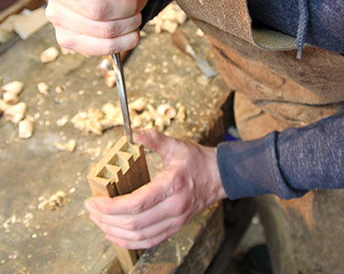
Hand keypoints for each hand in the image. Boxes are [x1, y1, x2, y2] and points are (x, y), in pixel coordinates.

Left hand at [84, 129, 226, 249]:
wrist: (220, 176)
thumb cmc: (197, 160)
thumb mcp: (176, 145)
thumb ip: (153, 139)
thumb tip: (132, 134)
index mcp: (172, 184)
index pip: (136, 203)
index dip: (110, 206)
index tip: (93, 201)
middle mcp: (175, 206)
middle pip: (134, 223)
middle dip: (106, 218)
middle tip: (90, 209)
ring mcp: (176, 219)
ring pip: (139, 236)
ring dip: (114, 231)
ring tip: (98, 221)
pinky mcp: (176, 226)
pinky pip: (150, 241)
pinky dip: (130, 242)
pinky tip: (116, 234)